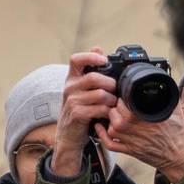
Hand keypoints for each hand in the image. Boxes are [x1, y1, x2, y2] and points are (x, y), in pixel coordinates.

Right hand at [50, 48, 115, 177]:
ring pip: (100, 94)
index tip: (104, 60)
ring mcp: (71, 101)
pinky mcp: (76, 114)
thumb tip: (98, 47)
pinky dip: (107, 111)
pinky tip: (107, 114)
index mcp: (71, 78)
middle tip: (115, 91)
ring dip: (111, 100)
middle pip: (94, 78)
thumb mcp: (82, 89)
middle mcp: (69, 87)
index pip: (76, 59)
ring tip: (112, 105)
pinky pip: (99, 108)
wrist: (69, 135)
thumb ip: (90, 70)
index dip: (91, 56)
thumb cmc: (79, 110)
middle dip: (110, 84)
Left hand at [94, 100, 183, 183]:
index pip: (124, 103)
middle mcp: (135, 129)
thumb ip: (168, 95)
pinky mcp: (129, 151)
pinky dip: (102, 136)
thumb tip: (163, 81)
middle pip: (114, 114)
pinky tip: (101, 128)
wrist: (178, 157)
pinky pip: (109, 144)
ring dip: (109, 120)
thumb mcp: (175, 111)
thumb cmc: (177, 134)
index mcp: (145, 117)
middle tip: (119, 106)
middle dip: (115, 108)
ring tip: (114, 115)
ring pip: (110, 128)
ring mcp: (131, 141)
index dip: (122, 98)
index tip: (124, 96)